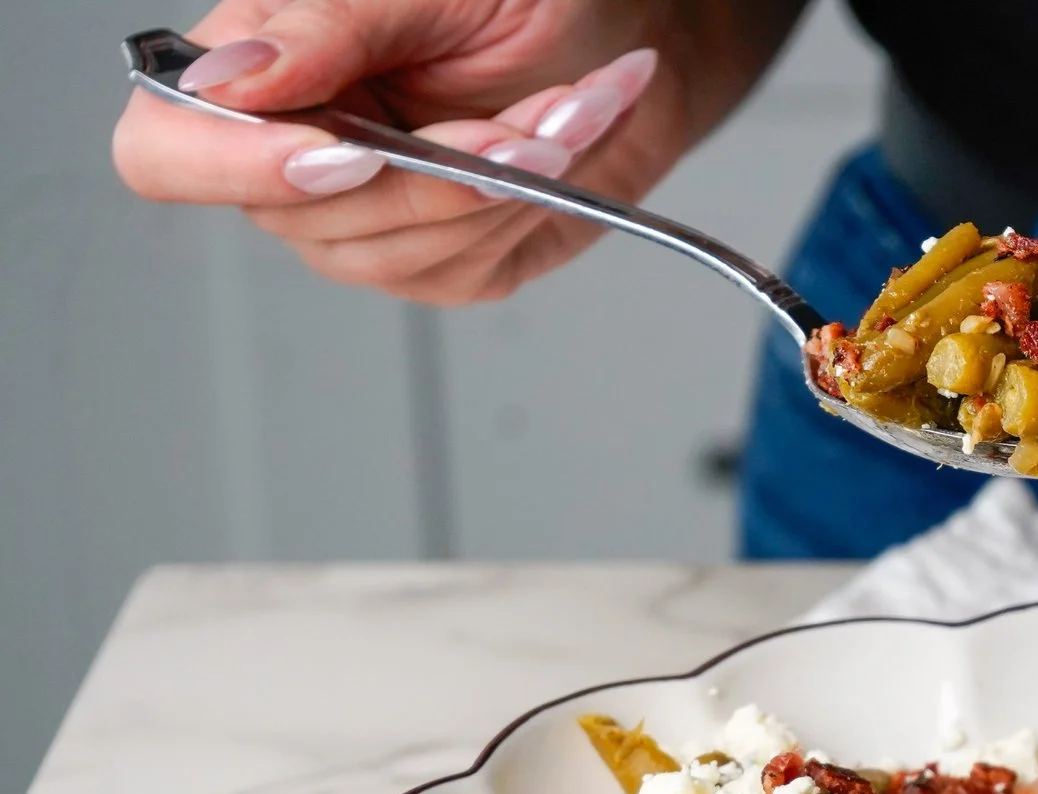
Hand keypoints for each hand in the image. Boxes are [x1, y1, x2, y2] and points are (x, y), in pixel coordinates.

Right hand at [111, 0, 783, 304]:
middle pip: (307, 221)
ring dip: (502, 185)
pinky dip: (533, 205)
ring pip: (398, 252)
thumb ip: (322, 30)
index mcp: (254, 71)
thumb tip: (227, 78)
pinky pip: (466, 266)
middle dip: (434, 172)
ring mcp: (366, 223)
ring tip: (567, 113)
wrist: (620, 32)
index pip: (164, 154)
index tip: (346, 149)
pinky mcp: (446, 264)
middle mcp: (292, 156)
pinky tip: (567, 146)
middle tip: (522, 121)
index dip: (234, 166)